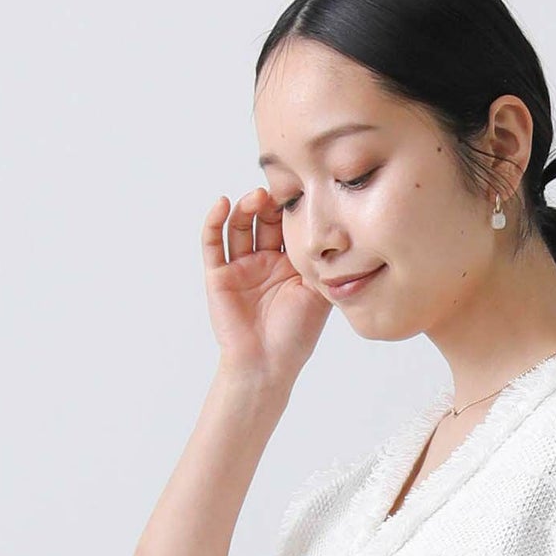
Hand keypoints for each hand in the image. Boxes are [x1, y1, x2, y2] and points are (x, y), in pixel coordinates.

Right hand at [201, 187, 331, 385]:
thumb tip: (341, 228)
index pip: (288, 225)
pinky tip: (222, 203)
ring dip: (244, 208)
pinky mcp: (218, 275)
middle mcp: (264, 261)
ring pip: (238, 226)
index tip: (301, 190)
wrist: (267, 365)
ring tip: (255, 198)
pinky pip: (213, 243)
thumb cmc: (296, 336)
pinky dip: (215, 221)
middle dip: (269, 204)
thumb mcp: (319, 293)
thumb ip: (325, 262)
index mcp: (290, 264)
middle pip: (263, 220)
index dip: (291, 207)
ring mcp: (240, 267)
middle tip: (277, 192)